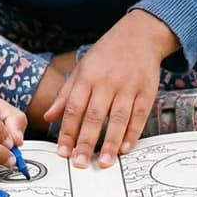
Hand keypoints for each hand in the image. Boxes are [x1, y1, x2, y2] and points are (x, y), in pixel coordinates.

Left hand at [44, 10, 176, 168]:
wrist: (140, 34)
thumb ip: (65, 94)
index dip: (67, 131)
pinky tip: (125, 149)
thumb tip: (48, 117)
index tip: (63, 152)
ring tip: (103, 163)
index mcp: (87, 76)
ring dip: (110, 143)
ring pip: (118, 119)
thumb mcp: (82, 68)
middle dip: (86, 142)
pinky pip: (139, 116)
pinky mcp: (147, 91)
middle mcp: (106, 82)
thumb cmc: (107, 53)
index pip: (73, 108)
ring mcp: (128, 86)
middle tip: (79, 163)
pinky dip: (132, 133)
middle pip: (94, 116)